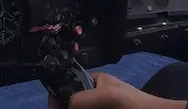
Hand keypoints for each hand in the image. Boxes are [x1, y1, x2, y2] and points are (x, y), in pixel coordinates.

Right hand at [47, 73, 186, 108]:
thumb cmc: (135, 103)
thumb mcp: (107, 94)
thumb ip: (83, 97)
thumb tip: (65, 106)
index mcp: (94, 82)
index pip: (67, 84)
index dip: (57, 94)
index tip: (52, 105)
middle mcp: (94, 97)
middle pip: (70, 102)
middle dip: (64, 107)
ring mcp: (99, 108)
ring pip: (78, 108)